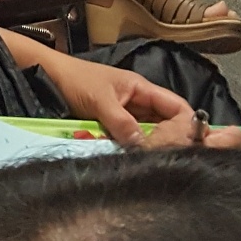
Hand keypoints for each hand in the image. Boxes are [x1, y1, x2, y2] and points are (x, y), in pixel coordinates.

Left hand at [39, 49, 240, 151]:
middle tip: (168, 161)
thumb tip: (143, 147)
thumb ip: (121, 123)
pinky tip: (133, 162)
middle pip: (165, 125)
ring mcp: (127, 116)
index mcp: (141, 88)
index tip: (190, 146)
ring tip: (151, 164)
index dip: (188, 124)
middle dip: (168, 142)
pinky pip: (131, 142)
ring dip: (148, 148)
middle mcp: (138, 102)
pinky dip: (132, 151)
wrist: (49, 76)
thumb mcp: (100, 100)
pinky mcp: (114, 128)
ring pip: (148, 136)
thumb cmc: (75, 80)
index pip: (176, 106)